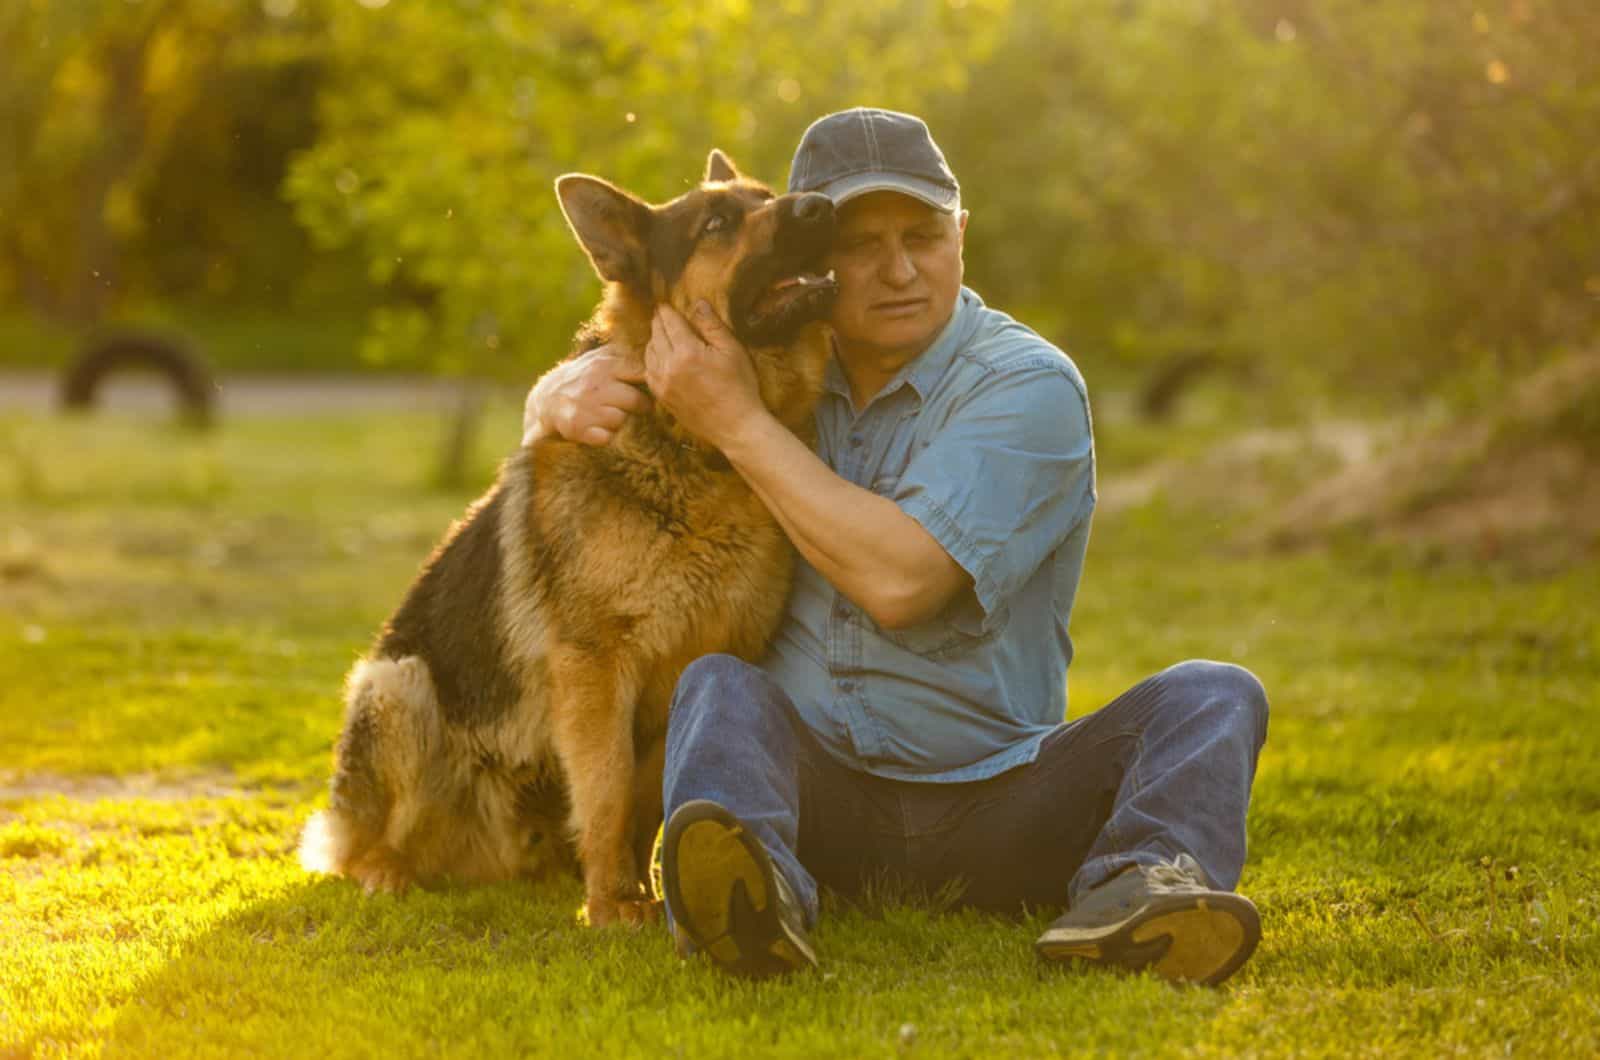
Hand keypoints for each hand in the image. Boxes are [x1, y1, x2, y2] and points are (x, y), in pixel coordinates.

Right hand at [522, 344, 651, 446]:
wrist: (548, 399)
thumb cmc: (585, 377)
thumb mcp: (601, 358)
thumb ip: (627, 353)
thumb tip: (658, 347)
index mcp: (605, 364)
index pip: (642, 373)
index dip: (650, 383)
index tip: (649, 388)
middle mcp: (595, 384)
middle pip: (636, 401)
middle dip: (639, 407)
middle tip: (633, 406)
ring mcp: (585, 406)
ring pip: (622, 420)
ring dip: (620, 422)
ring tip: (611, 415)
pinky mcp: (577, 427)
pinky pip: (606, 438)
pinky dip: (606, 437)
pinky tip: (599, 429)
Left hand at [644, 302, 766, 449]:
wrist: (735, 426)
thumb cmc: (740, 387)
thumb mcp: (732, 350)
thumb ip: (712, 325)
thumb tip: (697, 303)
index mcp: (687, 352)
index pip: (670, 322)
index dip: (666, 310)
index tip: (664, 303)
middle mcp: (669, 367)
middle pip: (657, 335)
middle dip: (658, 322)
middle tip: (659, 313)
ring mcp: (663, 384)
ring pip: (649, 353)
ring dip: (652, 339)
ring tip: (659, 332)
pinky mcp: (662, 398)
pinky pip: (648, 372)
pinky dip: (650, 360)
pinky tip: (657, 357)